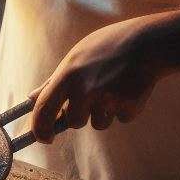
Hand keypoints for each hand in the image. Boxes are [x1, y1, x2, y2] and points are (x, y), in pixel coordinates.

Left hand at [30, 18, 165, 142]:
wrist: (148, 42)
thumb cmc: (108, 46)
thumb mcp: (76, 56)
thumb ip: (53, 81)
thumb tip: (31, 98)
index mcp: (67, 74)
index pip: (43, 110)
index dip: (39, 129)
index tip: (43, 137)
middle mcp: (84, 89)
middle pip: (73, 122)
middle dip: (79, 116)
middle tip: (92, 97)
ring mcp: (107, 99)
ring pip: (98, 124)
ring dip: (103, 112)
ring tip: (113, 85)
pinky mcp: (128, 107)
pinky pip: (120, 119)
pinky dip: (123, 109)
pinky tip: (128, 88)